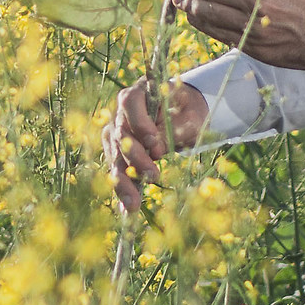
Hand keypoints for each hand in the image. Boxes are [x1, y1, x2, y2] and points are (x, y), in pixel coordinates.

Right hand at [104, 79, 209, 212]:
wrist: (183, 118)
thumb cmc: (188, 112)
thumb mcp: (189, 117)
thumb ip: (173, 128)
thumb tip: (156, 149)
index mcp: (137, 94)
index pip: (129, 103)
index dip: (139, 123)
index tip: (155, 143)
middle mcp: (120, 114)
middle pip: (121, 135)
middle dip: (135, 158)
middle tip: (153, 175)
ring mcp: (115, 136)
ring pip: (115, 158)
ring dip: (124, 182)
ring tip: (134, 205)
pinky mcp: (117, 155)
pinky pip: (118, 174)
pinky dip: (123, 192)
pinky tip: (126, 211)